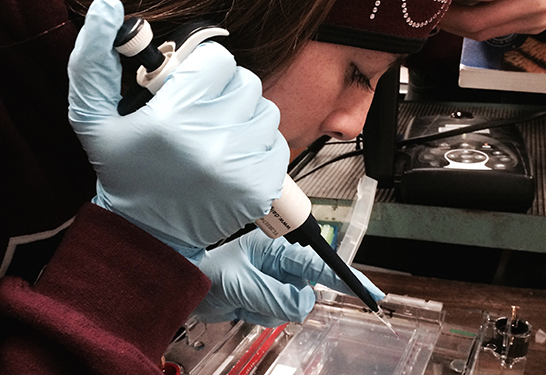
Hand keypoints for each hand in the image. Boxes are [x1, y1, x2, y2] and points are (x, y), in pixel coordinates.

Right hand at [67, 0, 288, 256]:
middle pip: (247, 83)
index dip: (205, 70)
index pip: (220, 61)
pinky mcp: (259, 187)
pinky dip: (260, 148)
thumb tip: (106, 7)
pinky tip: (234, 160)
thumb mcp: (92, 118)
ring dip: (245, 120)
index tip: (192, 87)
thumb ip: (93, 61)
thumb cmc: (123, 174)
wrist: (148, 234)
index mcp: (172, 117)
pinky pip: (278, 146)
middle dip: (226, 93)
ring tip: (218, 138)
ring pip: (266, 112)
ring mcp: (239, 166)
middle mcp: (210, 140)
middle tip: (203, 114)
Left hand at [193, 229, 384, 326]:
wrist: (193, 288)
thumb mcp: (242, 283)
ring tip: (247, 298)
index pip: (319, 264)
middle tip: (263, 298)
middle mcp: (282, 263)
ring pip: (295, 307)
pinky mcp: (272, 296)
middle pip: (308, 290)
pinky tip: (247, 305)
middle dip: (285, 301)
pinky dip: (265, 316)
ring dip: (271, 310)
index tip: (368, 291)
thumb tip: (305, 305)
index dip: (346, 278)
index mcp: (278, 248)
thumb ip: (275, 295)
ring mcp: (278, 281)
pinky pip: (282, 315)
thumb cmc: (211, 272)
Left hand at [440, 0, 545, 40]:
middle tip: (431, 10)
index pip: (474, 22)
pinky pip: (501, 26)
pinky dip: (481, 17)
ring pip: (487, 32)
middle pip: (477, 32)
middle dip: (449, 22)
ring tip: (445, 7)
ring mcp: (538, 22)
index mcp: (532, 2)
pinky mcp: (539, 21)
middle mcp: (535, 16)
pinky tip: (469, 6)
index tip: (432, 7)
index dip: (448, 16)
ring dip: (462, 21)